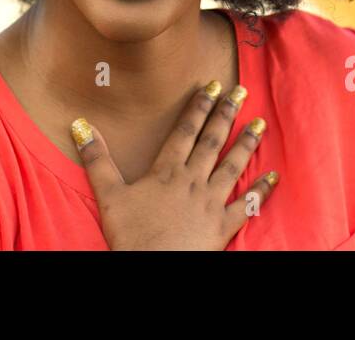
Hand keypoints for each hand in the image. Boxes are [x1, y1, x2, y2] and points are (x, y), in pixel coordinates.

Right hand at [70, 81, 278, 249]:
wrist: (154, 269)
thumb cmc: (131, 235)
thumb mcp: (109, 195)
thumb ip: (97, 159)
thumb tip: (81, 125)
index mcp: (166, 171)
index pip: (185, 131)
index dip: (198, 107)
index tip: (212, 85)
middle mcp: (192, 181)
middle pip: (211, 141)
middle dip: (226, 114)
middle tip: (241, 91)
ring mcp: (211, 203)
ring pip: (232, 166)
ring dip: (247, 144)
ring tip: (260, 124)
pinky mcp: (223, 226)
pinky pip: (247, 205)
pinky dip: (261, 191)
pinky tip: (274, 177)